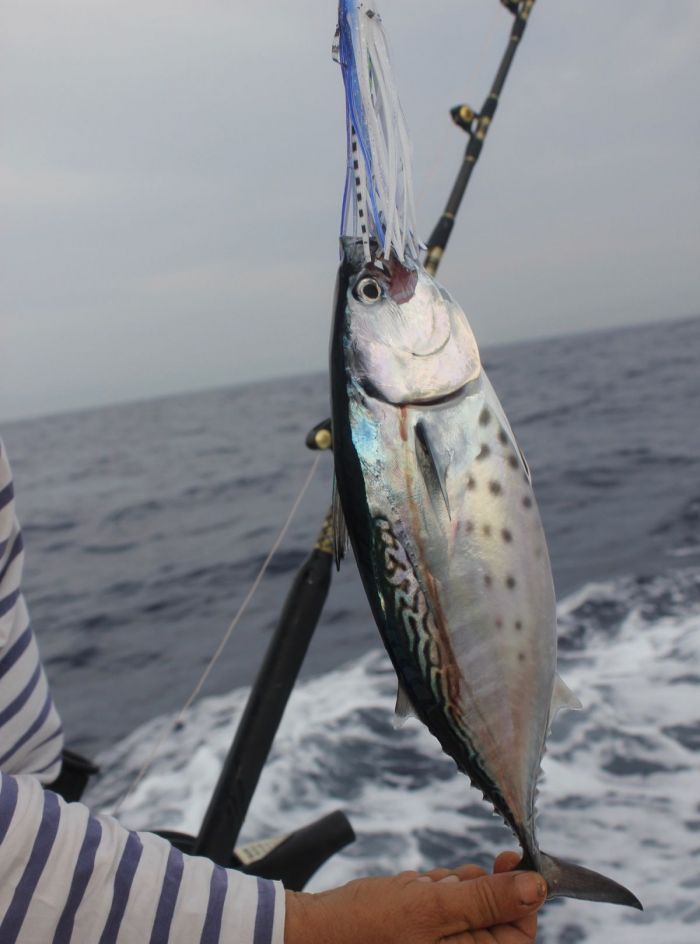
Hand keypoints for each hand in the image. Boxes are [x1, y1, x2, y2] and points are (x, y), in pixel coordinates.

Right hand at [284, 851, 544, 943]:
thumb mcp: (434, 907)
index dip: (521, 893)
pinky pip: (444, 906)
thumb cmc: (370, 925)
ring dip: (449, 887)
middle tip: (447, 879)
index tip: (511, 855)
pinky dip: (431, 890)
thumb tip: (538, 887)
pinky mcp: (423, 934)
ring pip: (468, 905)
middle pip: (495, 915)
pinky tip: (407, 891)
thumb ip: (487, 899)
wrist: (317, 930)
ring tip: (417, 889)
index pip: (521, 932)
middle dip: (473, 888)